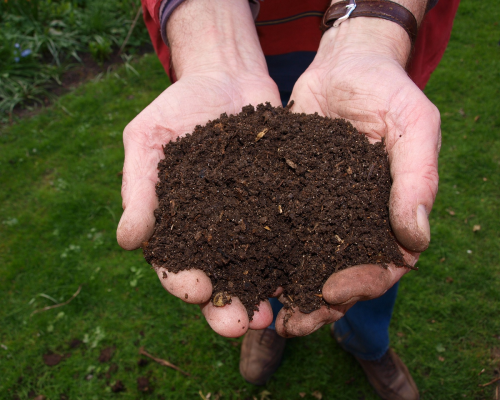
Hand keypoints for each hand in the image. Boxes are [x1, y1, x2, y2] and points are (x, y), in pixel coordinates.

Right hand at [117, 0, 280, 336]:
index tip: (197, 291)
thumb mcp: (148, 139)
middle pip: (219, 279)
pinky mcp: (281, 204)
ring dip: (263, 294)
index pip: (174, 264)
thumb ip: (139, 188)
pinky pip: (289, 236)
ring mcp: (250, 220)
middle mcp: (214, 230)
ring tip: (274, 314)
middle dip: (226, 306)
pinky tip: (307, 275)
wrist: (226, 76)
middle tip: (240, 324)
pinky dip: (296, 259)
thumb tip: (126, 241)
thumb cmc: (178, 106)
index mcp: (177, 223)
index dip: (183, 282)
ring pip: (256, 268)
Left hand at [275, 17, 439, 336]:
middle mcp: (352, 221)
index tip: (332, 292)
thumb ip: (417, 178)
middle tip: (290, 324)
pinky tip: (240, 268)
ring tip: (261, 311)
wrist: (344, 66)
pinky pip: (274, 230)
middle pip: (338, 275)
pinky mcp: (287, 196)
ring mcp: (318, 211)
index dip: (361, 285)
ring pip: (303, 261)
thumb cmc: (387, 91)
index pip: (382, 266)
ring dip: (285, 289)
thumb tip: (416, 239)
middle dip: (316, 304)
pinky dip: (260, 252)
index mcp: (388, 215)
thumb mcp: (413, 125)